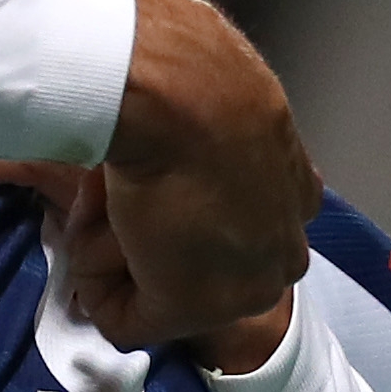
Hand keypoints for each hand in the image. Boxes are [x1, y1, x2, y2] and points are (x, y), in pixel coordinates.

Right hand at [91, 0, 317, 345]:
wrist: (178, 91)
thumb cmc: (189, 72)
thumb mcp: (218, 92)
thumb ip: (210, 124)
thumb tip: (172, 105)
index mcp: (297, 193)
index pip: (233, 222)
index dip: (169, 206)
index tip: (135, 177)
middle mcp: (283, 246)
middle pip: (192, 263)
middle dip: (139, 236)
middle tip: (111, 187)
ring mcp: (241, 285)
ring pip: (156, 289)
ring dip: (111, 246)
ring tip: (104, 196)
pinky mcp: (191, 309)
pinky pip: (123, 319)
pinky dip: (93, 280)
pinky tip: (97, 228)